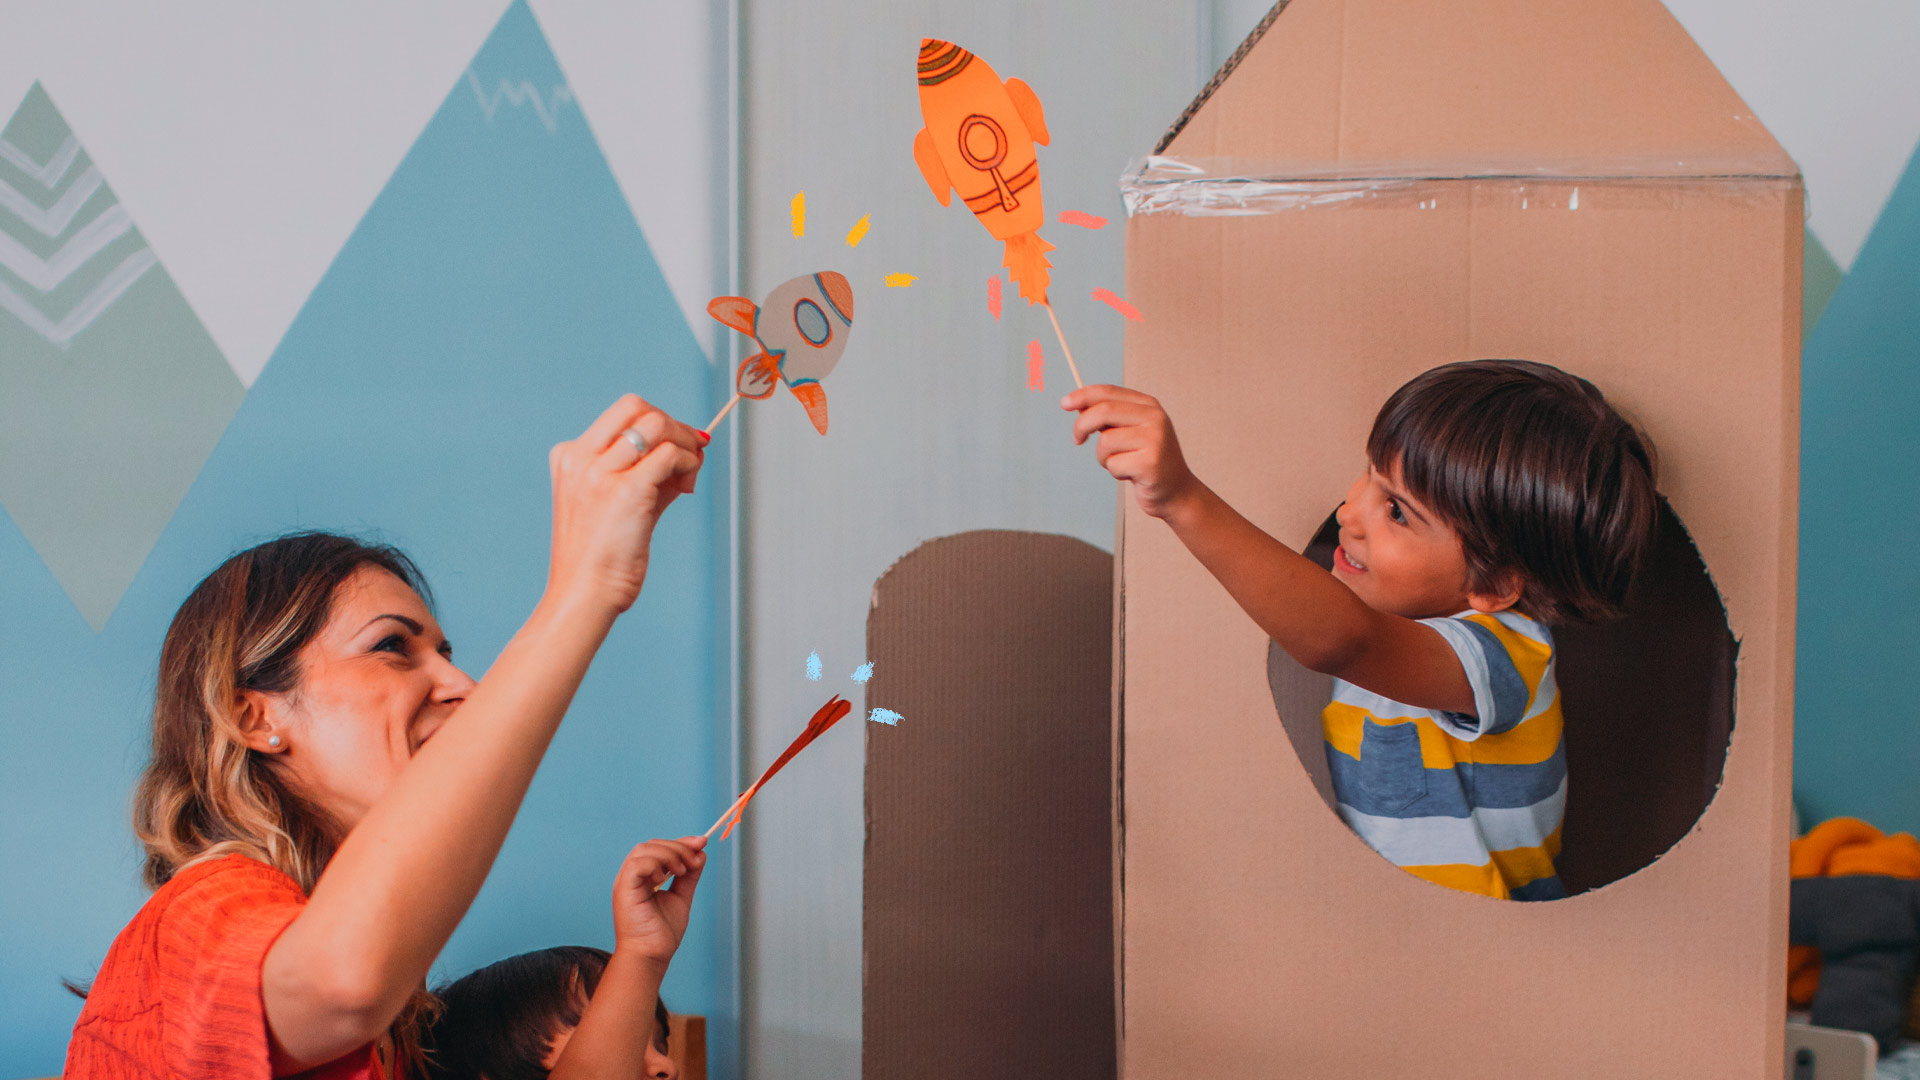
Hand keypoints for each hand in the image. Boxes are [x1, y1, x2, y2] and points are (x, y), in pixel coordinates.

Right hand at [546, 395, 706, 616]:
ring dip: (685, 442)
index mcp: (570, 457)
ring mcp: (600, 474)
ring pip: (656, 424)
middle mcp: (580, 459)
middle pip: (636, 407)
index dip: (657, 423)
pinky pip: (669, 455)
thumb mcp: (618, 503)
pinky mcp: (625, 492)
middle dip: (672, 424)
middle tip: (692, 452)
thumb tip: (693, 451)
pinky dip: (688, 462)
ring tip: (689, 474)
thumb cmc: (602, 556)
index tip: (678, 446)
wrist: (585, 594)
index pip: (621, 414)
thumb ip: (649, 474)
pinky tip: (687, 483)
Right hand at [610, 836, 705, 969]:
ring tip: (681, 871)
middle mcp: (632, 877)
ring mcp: (626, 882)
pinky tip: (665, 877)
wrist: (652, 955)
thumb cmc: (661, 933)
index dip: (681, 842)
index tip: (702, 843)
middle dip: (678, 847)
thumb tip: (700, 853)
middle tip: (695, 860)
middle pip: (652, 845)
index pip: (659, 848)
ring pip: (643, 850)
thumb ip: (689, 876)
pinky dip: (654, 864)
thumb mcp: (681, 897)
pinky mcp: (624, 890)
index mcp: (644, 878)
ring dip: (668, 854)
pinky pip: (636, 864)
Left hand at [1063, 385, 1202, 519]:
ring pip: (1106, 441)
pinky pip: (1114, 464)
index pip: (1109, 392)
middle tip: (1077, 440)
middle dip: (1082, 425)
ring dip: (1104, 457)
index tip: (1065, 403)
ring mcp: (1155, 440)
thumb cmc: (1146, 461)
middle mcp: (1154, 418)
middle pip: (1103, 411)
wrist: (1176, 491)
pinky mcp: (1150, 463)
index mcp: (1149, 406)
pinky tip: (1132, 475)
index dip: (1083, 396)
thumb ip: (1109, 418)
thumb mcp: (1130, 432)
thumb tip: (1076, 405)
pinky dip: (1116, 473)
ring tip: (1122, 463)